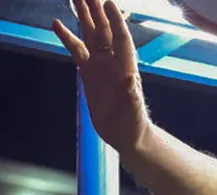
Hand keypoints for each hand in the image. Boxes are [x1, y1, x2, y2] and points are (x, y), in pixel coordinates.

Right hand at [53, 0, 149, 153]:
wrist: (124, 134)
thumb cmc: (133, 122)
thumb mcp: (132, 110)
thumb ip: (130, 95)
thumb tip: (129, 79)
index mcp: (126, 67)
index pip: (121, 39)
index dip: (115, 21)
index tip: (108, 3)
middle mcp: (113, 62)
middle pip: (103, 31)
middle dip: (96, 12)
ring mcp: (100, 65)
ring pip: (90, 36)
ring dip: (83, 17)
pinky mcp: (88, 73)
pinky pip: (76, 50)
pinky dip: (67, 37)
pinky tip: (57, 24)